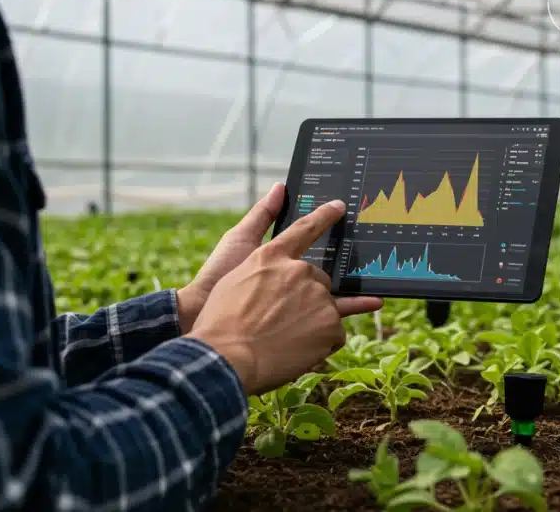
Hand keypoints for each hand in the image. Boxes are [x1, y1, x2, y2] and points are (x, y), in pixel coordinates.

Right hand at [187, 200, 382, 394]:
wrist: (224, 358)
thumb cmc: (220, 322)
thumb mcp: (234, 278)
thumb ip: (259, 253)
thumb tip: (276, 200)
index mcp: (272, 257)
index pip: (304, 229)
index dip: (323, 216)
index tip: (339, 207)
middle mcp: (298, 271)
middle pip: (318, 278)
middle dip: (307, 296)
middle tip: (282, 321)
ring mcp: (316, 295)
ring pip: (327, 306)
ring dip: (313, 321)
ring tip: (285, 340)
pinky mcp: (329, 321)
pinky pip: (334, 332)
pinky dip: (322, 343)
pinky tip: (298, 353)